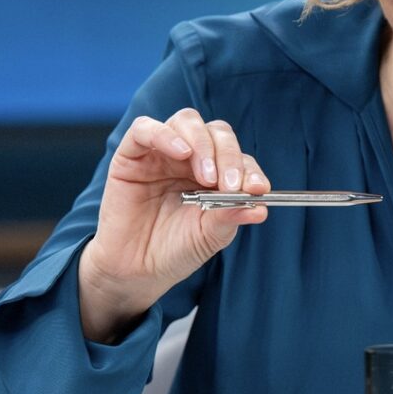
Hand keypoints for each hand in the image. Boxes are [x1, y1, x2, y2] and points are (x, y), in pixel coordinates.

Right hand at [78, 109, 270, 341]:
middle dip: (229, 155)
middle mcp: (190, 157)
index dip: (250, 168)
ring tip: (207, 177)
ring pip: (187, 121)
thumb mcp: (209, 236)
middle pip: (217, 132)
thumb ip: (231, 216)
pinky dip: (165, 135)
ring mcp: (161, 153)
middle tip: (230, 185)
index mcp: (215, 172)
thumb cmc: (174, 250)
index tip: (258, 188)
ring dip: (203, 144)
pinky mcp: (131, 155)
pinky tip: (181, 152)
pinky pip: (145, 129)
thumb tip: (261, 208)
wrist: (135, 272)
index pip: (239, 156)